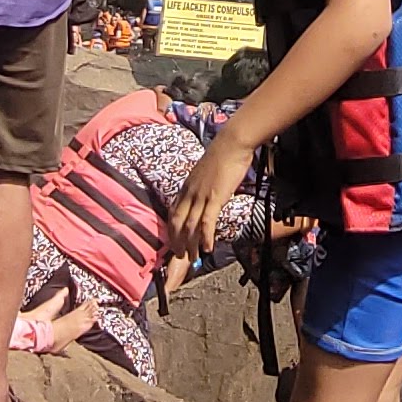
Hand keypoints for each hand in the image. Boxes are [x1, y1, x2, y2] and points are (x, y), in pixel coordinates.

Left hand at [170, 138, 251, 260]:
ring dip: (190, 243)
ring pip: (190, 225)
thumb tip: (206, 194)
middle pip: (177, 222)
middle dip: (176, 241)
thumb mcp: (205, 172)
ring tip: (191, 257)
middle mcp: (190, 193)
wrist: (231, 144)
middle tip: (179, 255)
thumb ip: (202, 185)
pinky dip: (205, 237)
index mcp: (186, 187)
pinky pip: (207, 222)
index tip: (172, 241)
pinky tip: (207, 248)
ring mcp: (201, 196)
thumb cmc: (222, 155)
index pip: (173, 212)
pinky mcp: (215, 198)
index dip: (171, 229)